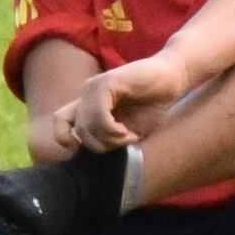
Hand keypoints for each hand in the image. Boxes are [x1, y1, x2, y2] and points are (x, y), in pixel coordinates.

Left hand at [52, 52, 192, 154]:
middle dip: (100, 145)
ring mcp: (95, 86)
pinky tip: (129, 132)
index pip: (61, 122)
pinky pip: (99, 115)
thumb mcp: (129, 128)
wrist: (173, 77)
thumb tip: (96, 158)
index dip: (67, 140)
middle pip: (78, 131)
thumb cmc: (154, 103)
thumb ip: (111, 138)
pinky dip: (113, 130)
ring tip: (129, 138)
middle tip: (124, 143)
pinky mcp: (107, 83)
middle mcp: (87, 93)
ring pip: (86, 125)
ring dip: (109, 139)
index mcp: (89, 103)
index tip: (94, 150)